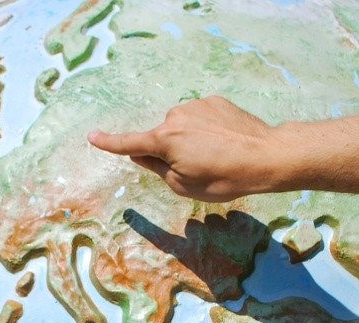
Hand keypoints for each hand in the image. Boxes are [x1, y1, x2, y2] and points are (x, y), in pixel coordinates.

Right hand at [88, 95, 280, 201]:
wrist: (266, 156)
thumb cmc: (224, 178)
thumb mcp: (184, 185)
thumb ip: (158, 168)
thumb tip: (141, 154)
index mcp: (165, 140)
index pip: (129, 143)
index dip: (109, 143)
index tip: (92, 137)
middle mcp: (176, 117)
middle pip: (161, 137)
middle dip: (170, 152)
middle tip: (197, 169)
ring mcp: (196, 106)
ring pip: (182, 127)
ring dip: (190, 140)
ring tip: (216, 156)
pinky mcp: (215, 101)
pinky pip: (200, 117)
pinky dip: (206, 130)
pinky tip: (225, 142)